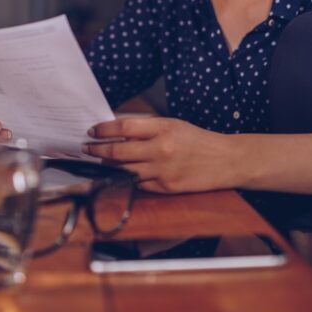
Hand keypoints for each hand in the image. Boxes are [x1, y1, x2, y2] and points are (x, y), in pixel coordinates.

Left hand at [82, 118, 236, 193]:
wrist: (225, 160)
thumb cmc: (197, 140)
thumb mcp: (172, 124)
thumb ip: (146, 126)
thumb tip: (117, 128)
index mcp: (163, 128)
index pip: (124, 127)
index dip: (103, 130)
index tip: (92, 131)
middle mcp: (161, 149)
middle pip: (118, 150)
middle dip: (97, 149)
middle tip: (86, 148)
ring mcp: (163, 170)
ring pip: (125, 169)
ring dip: (108, 165)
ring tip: (98, 160)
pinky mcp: (166, 187)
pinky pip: (138, 184)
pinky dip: (126, 178)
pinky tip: (118, 174)